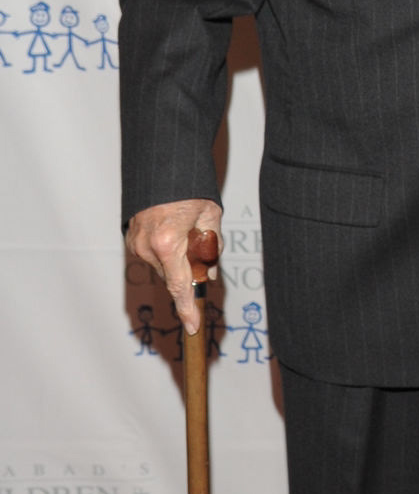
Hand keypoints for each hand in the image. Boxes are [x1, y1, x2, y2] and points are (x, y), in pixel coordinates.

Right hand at [126, 199, 222, 336]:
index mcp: (168, 242)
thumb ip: (211, 249)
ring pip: (164, 266)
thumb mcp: (211, 218)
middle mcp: (147, 246)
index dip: (187, 308)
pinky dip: (166, 250)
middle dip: (191, 270)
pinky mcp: (131, 238)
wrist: (164, 167)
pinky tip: (173, 230)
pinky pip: (153, 255)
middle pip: (174, 275)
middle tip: (202, 245)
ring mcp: (136, 243)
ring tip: (186, 229)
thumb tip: (208, 273)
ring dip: (178, 258)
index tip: (192, 326)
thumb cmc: (189, 189)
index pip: (179, 286)